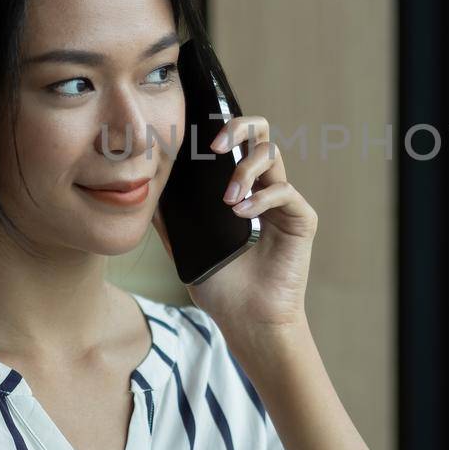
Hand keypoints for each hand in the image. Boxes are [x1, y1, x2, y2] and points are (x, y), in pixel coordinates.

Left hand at [150, 114, 317, 338]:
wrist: (248, 322)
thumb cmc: (222, 290)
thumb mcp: (186, 248)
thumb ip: (171, 221)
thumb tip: (147, 194)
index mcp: (242, 192)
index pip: (238, 144)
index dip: (222, 130)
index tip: (196, 139)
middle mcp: (265, 190)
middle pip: (261, 134)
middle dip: (239, 127)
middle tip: (216, 146)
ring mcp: (284, 203)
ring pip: (272, 155)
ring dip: (245, 170)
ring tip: (228, 200)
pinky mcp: (301, 219)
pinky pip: (285, 191)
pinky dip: (261, 197)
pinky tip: (243, 213)